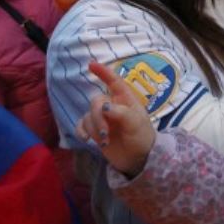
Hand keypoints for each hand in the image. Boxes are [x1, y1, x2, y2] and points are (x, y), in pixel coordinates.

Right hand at [75, 59, 156, 177]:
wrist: (137, 158)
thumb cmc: (141, 137)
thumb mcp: (136, 124)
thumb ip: (121, 113)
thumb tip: (104, 107)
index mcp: (125, 99)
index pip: (114, 82)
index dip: (103, 72)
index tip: (91, 64)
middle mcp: (112, 105)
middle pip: (96, 102)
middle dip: (97, 117)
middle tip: (105, 133)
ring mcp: (102, 118)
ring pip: (88, 115)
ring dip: (93, 128)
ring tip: (105, 140)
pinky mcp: (94, 131)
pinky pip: (81, 125)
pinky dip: (81, 131)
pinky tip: (86, 139)